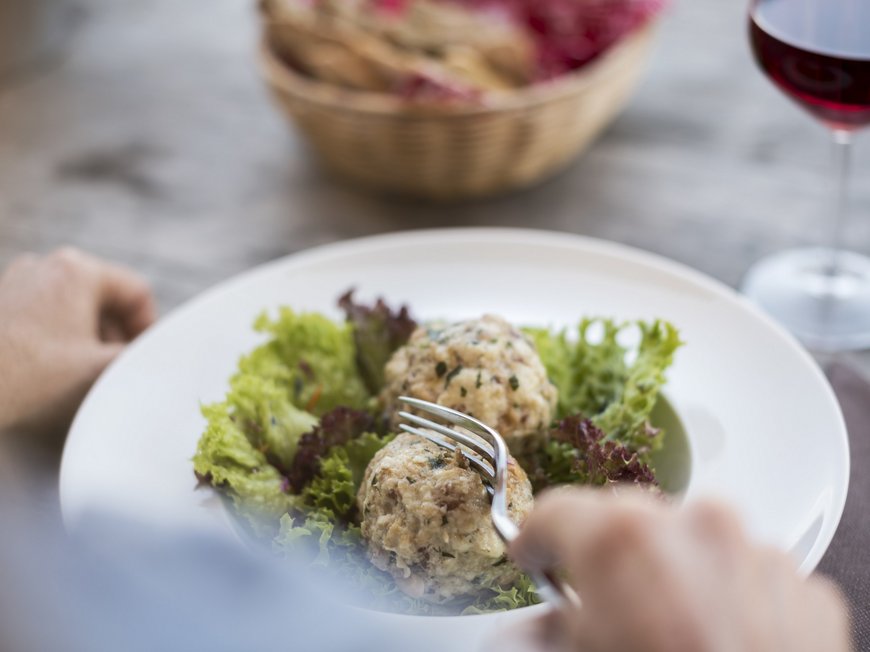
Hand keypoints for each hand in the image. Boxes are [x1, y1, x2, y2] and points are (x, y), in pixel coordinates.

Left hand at [0, 248, 155, 433]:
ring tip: (81, 372)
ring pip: (74, 305)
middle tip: (113, 367)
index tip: (140, 356)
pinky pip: (46, 313)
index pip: (137, 291)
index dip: (148, 327)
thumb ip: (139, 359)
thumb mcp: (101, 368)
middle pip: (105, 297)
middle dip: (115, 333)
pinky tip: (51, 368)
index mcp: (78, 269)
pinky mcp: (0, 300)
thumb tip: (162, 360)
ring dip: (87, 336)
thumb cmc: (32, 374)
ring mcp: (17, 279)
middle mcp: (47, 264)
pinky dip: (59, 336)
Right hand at [508, 488, 851, 651]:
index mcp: (623, 539)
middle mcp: (695, 527)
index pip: (553, 512)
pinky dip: (727, 599)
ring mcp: (757, 555)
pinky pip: (746, 575)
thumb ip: (542, 633)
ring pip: (691, 542)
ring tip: (671, 634)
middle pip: (625, 520)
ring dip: (672, 575)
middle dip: (607, 558)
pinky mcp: (806, 591)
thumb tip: (526, 631)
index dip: (535, 542)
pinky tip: (717, 644)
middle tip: (601, 609)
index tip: (535, 558)